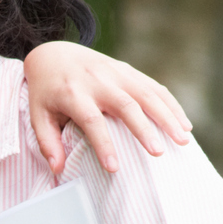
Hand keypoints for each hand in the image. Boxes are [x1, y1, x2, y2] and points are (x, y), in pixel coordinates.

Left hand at [22, 41, 192, 176]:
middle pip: (125, 105)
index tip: (114, 168)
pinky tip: (185, 124)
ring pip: (147, 93)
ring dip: (168, 116)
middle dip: (144, 130)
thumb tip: (58, 169)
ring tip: (183, 140)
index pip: (91, 121)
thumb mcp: (37, 116)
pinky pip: (154, 86)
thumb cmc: (46, 92)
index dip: (103, 144)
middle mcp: (98, 81)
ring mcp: (116, 73)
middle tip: (159, 153)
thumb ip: (47, 142)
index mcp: (73, 94)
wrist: (54, 54)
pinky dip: (171, 104)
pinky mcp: (128, 70)